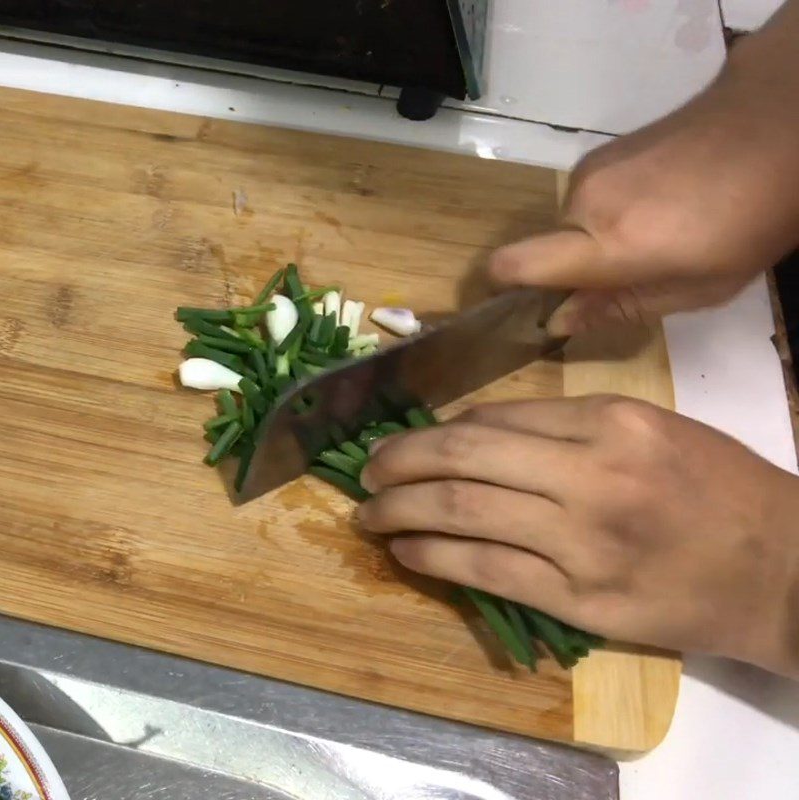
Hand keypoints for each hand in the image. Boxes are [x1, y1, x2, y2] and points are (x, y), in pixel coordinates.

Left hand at [358, 396, 798, 676]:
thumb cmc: (717, 488)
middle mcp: (592, 475)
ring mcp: (584, 542)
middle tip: (368, 468)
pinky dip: (435, 559)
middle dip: (402, 460)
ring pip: (466, 513)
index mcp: (611, 421)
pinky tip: (406, 551)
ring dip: (403, 510)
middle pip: (468, 456)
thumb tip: (478, 428)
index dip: (440, 428)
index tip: (410, 440)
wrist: (779, 568)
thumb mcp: (649, 427)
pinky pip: (489, 572)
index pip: (499, 416)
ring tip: (369, 511)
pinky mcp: (581, 601)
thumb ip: (566, 423)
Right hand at [489, 40, 798, 335]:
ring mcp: (590, 170)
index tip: (529, 309)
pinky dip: (606, 216)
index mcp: (607, 241)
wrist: (774, 126)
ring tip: (651, 239)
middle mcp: (583, 201)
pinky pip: (585, 200)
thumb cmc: (748, 223)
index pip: (514, 265)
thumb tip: (559, 320)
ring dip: (592, 242)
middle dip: (572, 271)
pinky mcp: (601, 152)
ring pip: (567, 225)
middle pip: (544, 251)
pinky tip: (655, 210)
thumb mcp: (696, 288)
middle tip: (627, 279)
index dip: (506, 291)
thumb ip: (618, 307)